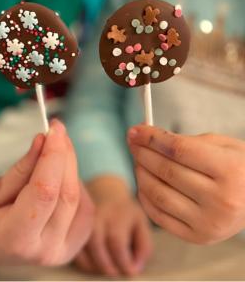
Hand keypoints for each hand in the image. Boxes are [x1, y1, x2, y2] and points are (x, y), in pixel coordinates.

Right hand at [0, 120, 94, 265]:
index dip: (53, 155)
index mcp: (17, 238)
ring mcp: (62, 253)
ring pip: (79, 199)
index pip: (44, 191)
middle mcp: (44, 251)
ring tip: (54, 152)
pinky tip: (61, 176)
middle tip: (57, 130)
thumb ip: (22, 168)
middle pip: (66, 193)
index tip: (54, 128)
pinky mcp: (74, 247)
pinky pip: (85, 208)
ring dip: (71, 168)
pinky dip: (76, 185)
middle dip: (65, 155)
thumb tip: (45, 140)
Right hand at [75, 176, 152, 275]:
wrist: (103, 190)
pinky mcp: (69, 225)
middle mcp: (96, 215)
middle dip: (107, 266)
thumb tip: (134, 269)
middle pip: (97, 245)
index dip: (124, 262)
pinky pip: (71, 247)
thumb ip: (144, 247)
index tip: (130, 271)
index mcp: (116, 214)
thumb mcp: (141, 224)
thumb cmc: (124, 212)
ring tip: (103, 268)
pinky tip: (92, 263)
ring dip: (93, 266)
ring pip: (81, 248)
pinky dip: (81, 261)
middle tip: (115, 273)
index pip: (117, 242)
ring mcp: (80, 219)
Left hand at [128, 125, 244, 243]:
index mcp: (231, 171)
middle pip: (166, 171)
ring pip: (158, 193)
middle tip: (133, 142)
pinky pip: (159, 216)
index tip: (135, 130)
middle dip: (142, 153)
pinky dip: (144, 196)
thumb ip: (184, 141)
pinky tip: (144, 181)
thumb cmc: (238, 167)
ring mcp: (210, 223)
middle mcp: (222, 200)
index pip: (178, 150)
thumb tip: (144, 136)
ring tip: (138, 160)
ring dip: (141, 173)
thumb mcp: (222, 145)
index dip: (151, 138)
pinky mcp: (199, 238)